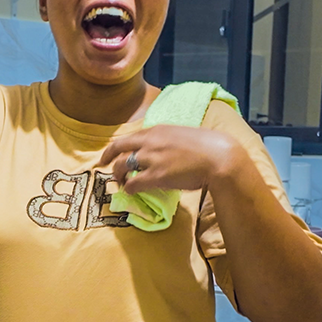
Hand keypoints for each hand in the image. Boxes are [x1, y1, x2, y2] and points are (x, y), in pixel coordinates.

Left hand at [97, 125, 250, 193]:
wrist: (219, 158)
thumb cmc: (208, 147)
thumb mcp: (183, 135)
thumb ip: (169, 141)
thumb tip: (165, 150)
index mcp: (158, 130)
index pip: (131, 137)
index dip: (120, 146)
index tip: (114, 152)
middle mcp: (150, 142)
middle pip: (119, 147)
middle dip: (107, 156)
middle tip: (102, 164)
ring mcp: (151, 159)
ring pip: (122, 166)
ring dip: (118, 175)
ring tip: (120, 182)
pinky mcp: (155, 176)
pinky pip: (132, 183)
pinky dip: (128, 188)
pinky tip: (130, 192)